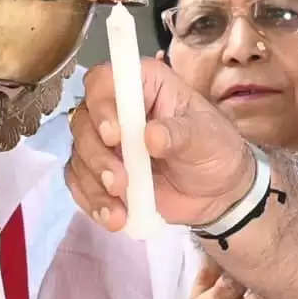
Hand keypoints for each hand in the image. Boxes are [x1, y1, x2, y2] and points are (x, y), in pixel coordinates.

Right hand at [67, 54, 259, 231]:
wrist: (218, 193)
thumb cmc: (214, 151)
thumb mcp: (207, 138)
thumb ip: (181, 133)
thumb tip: (151, 135)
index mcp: (144, 86)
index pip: (104, 80)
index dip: (102, 104)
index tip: (114, 135)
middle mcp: (117, 109)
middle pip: (83, 121)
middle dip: (96, 154)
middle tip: (119, 181)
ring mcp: (104, 142)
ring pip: (79, 155)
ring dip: (94, 184)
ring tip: (120, 209)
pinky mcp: (99, 173)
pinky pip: (80, 183)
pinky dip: (92, 202)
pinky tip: (115, 218)